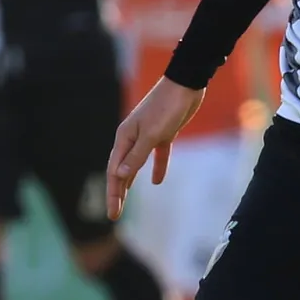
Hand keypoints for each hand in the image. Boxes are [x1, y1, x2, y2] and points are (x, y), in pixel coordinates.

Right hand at [106, 77, 204, 220]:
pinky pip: (157, 155)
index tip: (113, 214)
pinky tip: (157, 181)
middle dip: (118, 193)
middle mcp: (132, 137)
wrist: (186, 84)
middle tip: (114, 215)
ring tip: (126, 201)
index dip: (113, 194)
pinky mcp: (163, 133)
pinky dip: (157, 167)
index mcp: (125, 137)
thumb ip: (137, 155)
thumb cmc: (167, 107)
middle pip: (121, 170)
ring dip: (131, 182)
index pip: (114, 171)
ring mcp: (147, 135)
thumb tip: (119, 175)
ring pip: (136, 164)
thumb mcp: (152, 134)